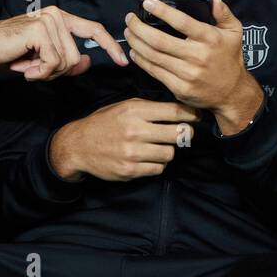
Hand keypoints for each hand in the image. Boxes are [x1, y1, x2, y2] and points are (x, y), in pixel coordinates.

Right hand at [0, 6, 126, 80]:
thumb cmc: (8, 52)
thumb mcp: (42, 60)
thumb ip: (66, 60)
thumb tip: (88, 62)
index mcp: (60, 19)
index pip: (93, 30)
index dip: (110, 46)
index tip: (123, 61)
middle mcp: (57, 15)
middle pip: (77, 57)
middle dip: (57, 72)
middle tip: (34, 69)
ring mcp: (49, 20)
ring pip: (66, 61)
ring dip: (45, 72)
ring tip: (27, 66)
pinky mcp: (40, 30)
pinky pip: (53, 63)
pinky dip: (38, 72)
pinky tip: (23, 68)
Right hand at [49, 98, 200, 181]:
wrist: (79, 145)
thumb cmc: (105, 123)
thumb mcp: (124, 106)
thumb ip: (150, 107)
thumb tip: (178, 109)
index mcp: (135, 110)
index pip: (173, 111)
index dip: (190, 113)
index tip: (197, 115)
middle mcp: (135, 130)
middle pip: (177, 133)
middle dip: (183, 134)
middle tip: (182, 134)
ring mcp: (133, 152)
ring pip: (169, 153)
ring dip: (168, 150)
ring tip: (158, 146)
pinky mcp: (130, 170)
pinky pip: (158, 169)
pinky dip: (157, 164)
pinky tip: (149, 158)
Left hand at [124, 0, 263, 132]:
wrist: (232, 93)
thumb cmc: (230, 58)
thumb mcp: (234, 32)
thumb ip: (224, 13)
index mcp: (209, 39)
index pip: (181, 22)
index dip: (162, 11)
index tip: (147, 3)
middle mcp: (198, 56)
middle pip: (159, 41)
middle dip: (139, 28)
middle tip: (130, 18)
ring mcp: (188, 74)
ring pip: (153, 56)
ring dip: (136, 43)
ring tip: (129, 32)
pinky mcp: (180, 89)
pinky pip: (155, 72)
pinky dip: (141, 61)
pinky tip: (135, 51)